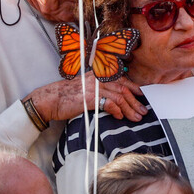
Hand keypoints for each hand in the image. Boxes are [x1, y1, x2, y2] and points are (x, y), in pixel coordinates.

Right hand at [28, 74, 146, 123]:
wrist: (50, 99)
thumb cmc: (68, 96)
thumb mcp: (86, 87)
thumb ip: (100, 89)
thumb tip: (116, 99)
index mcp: (99, 75)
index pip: (121, 80)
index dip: (134, 88)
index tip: (142, 96)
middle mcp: (98, 79)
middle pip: (123, 89)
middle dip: (135, 102)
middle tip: (143, 112)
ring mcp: (94, 87)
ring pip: (119, 97)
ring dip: (129, 109)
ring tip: (135, 118)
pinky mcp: (90, 98)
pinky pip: (109, 103)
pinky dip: (117, 111)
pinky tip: (120, 117)